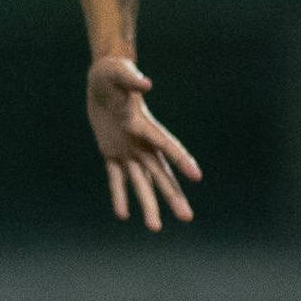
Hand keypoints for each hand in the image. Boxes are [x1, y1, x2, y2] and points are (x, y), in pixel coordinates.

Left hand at [86, 56, 201, 230]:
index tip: (197, 176)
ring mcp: (128, 149)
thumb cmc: (113, 73)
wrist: (104, 79)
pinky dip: (118, 194)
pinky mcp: (111, 151)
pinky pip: (116, 178)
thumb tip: (145, 82)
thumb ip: (131, 78)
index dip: (180, 159)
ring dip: (148, 203)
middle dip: (172, 195)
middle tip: (187, 217)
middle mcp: (141, 143)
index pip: (166, 145)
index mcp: (144, 125)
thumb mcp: (119, 72)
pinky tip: (123, 214)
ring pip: (141, 182)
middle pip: (160, 173)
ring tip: (155, 228)